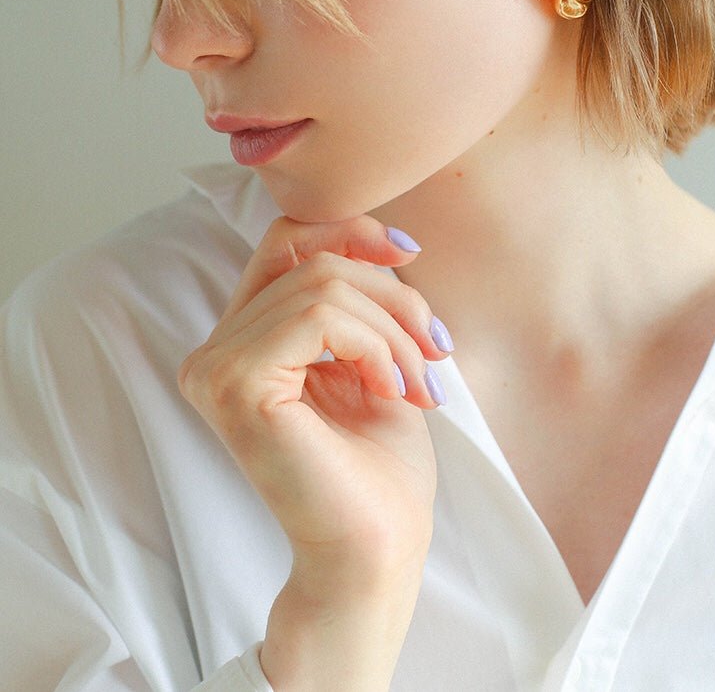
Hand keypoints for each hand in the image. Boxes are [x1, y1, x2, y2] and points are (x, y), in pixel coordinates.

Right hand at [178, 214, 449, 582]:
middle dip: (393, 300)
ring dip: (393, 330)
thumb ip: (356, 298)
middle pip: (313, 262)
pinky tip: (392, 391)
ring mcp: (216, 367)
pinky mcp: (235, 385)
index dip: (349, 230)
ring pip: (322, 287)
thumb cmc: (378, 464)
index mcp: (243, 340)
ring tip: (420, 383)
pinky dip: (374, 346)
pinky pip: (318, 319)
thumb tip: (381, 242)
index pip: (284, 241)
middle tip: (436, 353)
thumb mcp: (372, 355)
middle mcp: (215, 350)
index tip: (409, 253)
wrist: (377, 548)